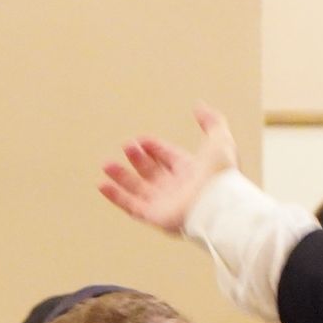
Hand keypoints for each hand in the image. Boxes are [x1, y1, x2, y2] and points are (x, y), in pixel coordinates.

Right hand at [98, 103, 238, 234]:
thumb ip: (211, 121)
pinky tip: (102, 184)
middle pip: (152, 172)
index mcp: (193, 172)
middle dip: (137, 159)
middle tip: (128, 147)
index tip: (142, 140)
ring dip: (121, 177)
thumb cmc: (220, 174)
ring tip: (107, 164)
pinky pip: (131, 207)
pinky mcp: (155, 216)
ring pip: (138, 189)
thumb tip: (200, 105)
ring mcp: (165, 204)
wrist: (217, 204)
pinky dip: (115, 196)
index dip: (156, 148)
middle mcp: (178, 189)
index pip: (170, 158)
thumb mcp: (219, 140)